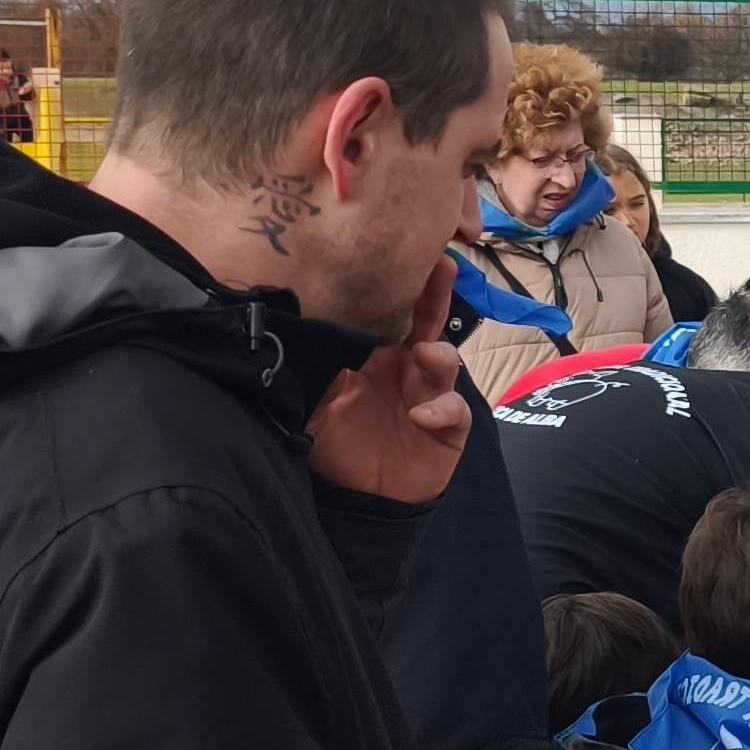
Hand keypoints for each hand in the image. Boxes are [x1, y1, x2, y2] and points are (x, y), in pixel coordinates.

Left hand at [309, 261, 475, 504]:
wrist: (361, 497)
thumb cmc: (337, 446)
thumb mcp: (312, 407)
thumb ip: (309, 373)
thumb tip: (295, 336)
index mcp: (373, 354)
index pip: (387, 311)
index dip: (396, 284)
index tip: (395, 252)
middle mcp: (405, 366)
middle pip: (425, 321)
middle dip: (435, 293)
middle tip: (442, 265)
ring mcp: (430, 393)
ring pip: (444, 360)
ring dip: (438, 355)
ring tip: (427, 354)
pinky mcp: (449, 426)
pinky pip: (454, 411)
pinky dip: (442, 410)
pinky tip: (423, 416)